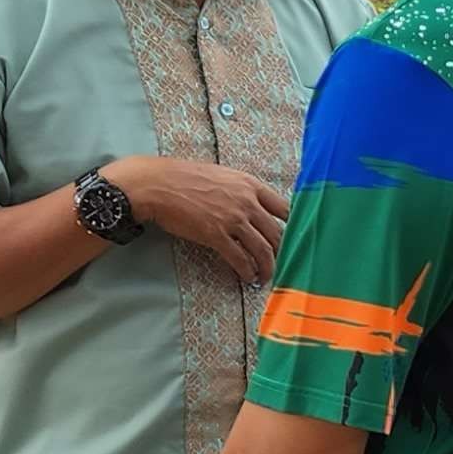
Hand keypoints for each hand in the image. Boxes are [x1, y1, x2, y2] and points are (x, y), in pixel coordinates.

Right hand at [108, 157, 291, 283]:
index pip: (285, 208)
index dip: (293, 226)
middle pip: (277, 233)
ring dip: (268, 267)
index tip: (294, 238)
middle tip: (282, 263)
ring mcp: (233, 220)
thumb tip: (254, 206)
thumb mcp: (223, 175)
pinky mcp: (217, 236)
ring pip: (263, 250)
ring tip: (266, 276)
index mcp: (250, 185)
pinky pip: (240, 259)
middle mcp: (247, 202)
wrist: (158, 184)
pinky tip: (248, 278)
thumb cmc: (186, 178)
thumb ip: (242, 190)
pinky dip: (247, 272)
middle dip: (282, 252)